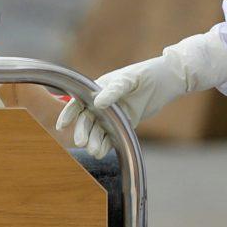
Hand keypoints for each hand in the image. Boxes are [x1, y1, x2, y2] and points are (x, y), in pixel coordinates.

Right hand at [54, 31, 226, 157]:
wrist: (165, 81)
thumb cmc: (144, 74)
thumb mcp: (128, 80)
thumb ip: (113, 91)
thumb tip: (98, 103)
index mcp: (98, 89)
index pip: (78, 102)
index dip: (69, 113)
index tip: (62, 125)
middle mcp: (102, 103)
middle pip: (87, 120)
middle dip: (83, 132)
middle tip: (82, 143)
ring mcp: (113, 114)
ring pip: (98, 130)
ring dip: (95, 141)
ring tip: (95, 151)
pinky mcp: (124, 123)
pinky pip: (112, 135)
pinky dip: (106, 144)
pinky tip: (102, 152)